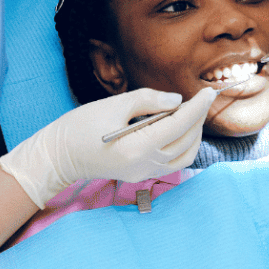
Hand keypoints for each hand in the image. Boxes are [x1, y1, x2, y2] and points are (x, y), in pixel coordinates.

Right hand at [0, 88, 215, 207]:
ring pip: (186, 156)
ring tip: (189, 114)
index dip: (198, 107)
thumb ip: (148, 100)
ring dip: (193, 134)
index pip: (180, 125)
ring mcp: (144, 173)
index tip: (209, 92)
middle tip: (198, 99)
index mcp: (138, 147)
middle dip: (198, 118)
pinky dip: (183, 146)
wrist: (59, 156)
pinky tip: (177, 130)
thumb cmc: (80, 127)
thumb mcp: (113, 105)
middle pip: (187, 141)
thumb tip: (177, 100)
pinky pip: (174, 163)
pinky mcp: (141, 176)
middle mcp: (145, 165)